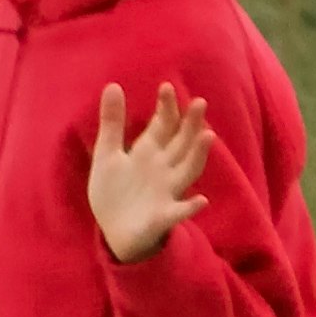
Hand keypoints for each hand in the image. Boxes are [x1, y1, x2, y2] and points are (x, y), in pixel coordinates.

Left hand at [88, 82, 211, 262]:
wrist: (114, 231)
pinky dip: (190, 208)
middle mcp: (163, 168)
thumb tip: (112, 85)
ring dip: (198, 155)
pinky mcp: (163, 217)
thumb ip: (112, 123)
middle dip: (190, 124)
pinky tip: (201, 201)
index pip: (162, 125)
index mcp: (148, 152)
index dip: (165, 107)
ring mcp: (166, 192)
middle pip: (181, 142)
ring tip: (208, 137)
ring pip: (187, 170)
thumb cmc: (115, 191)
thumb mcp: (107, 154)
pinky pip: (179, 212)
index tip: (165, 87)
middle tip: (200, 102)